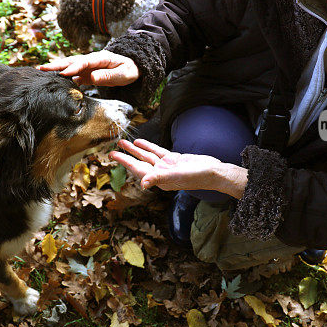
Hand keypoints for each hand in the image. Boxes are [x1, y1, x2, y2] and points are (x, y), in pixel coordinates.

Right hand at [37, 50, 138, 86]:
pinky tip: (52, 81)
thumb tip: (93, 77)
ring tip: (41, 72)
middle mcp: (91, 60)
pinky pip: (72, 75)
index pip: (84, 62)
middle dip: (57, 64)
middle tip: (42, 68)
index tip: (64, 73)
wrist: (130, 68)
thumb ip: (109, 75)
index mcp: (100, 58)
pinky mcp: (85, 74)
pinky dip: (62, 77)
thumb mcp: (124, 73)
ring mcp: (87, 67)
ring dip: (56, 69)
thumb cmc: (129, 70)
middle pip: (72, 61)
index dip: (74, 67)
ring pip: (69, 67)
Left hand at [109, 138, 247, 198]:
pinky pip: (157, 152)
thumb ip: (159, 178)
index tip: (112, 156)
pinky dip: (149, 147)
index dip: (124, 162)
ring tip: (123, 142)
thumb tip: (143, 184)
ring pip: (147, 156)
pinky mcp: (174, 159)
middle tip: (112, 150)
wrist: (214, 172)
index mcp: (159, 180)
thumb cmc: (197, 177)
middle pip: (139, 163)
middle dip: (126, 156)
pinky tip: (140, 142)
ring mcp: (167, 166)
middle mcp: (161, 174)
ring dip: (135, 150)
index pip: (137, 170)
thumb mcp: (177, 176)